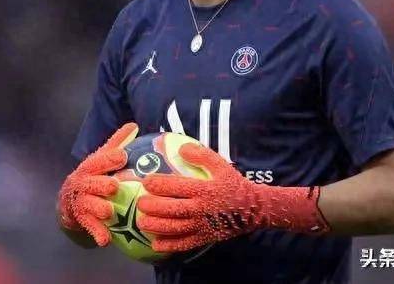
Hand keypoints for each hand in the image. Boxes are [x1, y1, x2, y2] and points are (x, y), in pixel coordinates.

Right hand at [58, 122, 138, 245]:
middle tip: (114, 186)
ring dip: (98, 208)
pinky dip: (97, 232)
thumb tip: (134, 124)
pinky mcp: (83, 219)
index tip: (122, 156)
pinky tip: (105, 240)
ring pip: (89, 205)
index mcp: (90, 167)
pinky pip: (90, 226)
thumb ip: (116, 143)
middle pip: (92, 183)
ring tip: (108, 211)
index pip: (99, 161)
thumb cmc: (93, 176)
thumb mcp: (101, 159)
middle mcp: (84, 183)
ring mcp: (82, 201)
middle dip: (101, 184)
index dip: (110, 158)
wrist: (69, 200)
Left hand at [137, 143, 328, 251]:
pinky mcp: (204, 238)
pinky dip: (169, 245)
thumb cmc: (233, 184)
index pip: (177, 187)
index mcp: (204, 189)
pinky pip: (184, 244)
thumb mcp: (221, 165)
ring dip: (156, 226)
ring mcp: (202, 226)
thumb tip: (181, 148)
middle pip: (172, 209)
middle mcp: (201, 209)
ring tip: (142, 222)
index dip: (159, 184)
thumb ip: (202, 155)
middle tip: (140, 203)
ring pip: (175, 228)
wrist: (252, 209)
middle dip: (153, 207)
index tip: (146, 181)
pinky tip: (155, 244)